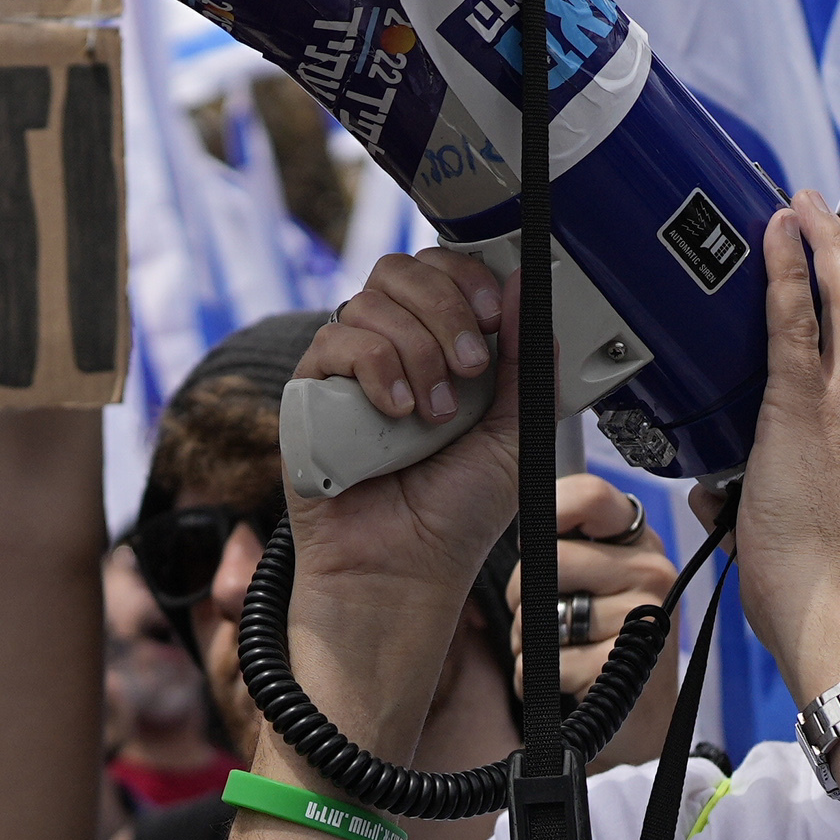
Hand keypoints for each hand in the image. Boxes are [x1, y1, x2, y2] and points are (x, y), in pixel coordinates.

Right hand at [275, 255, 526, 750]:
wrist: (405, 568)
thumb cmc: (456, 513)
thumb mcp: (516, 432)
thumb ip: (526, 362)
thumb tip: (528, 289)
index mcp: (443, 348)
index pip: (444, 271)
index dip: (469, 277)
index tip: (495, 315)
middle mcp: (394, 350)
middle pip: (404, 270)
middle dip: (447, 309)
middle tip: (470, 367)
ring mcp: (349, 369)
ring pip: (371, 301)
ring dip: (417, 351)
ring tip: (432, 414)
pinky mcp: (311, 392)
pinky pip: (336, 341)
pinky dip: (376, 369)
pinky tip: (397, 412)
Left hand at [414, 469, 686, 778]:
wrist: (631, 717)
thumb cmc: (595, 640)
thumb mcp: (585, 577)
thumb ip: (559, 537)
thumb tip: (511, 498)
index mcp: (636, 539)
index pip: (589, 494)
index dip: (549, 510)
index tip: (533, 542)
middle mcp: (652, 569)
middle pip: (551, 558)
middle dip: (524, 593)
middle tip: (545, 617)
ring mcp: (645, 618)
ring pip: (543, 614)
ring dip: (530, 643)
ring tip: (559, 652)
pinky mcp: (626, 668)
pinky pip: (547, 664)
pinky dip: (536, 681)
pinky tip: (566, 682)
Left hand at [726, 196, 839, 693]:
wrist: (832, 609)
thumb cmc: (823, 583)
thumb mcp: (812, 525)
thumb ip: (768, 497)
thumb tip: (719, 497)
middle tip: (829, 212)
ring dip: (827, 242)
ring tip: (803, 207)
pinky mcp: (803, 410)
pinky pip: (798, 323)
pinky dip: (789, 272)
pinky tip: (776, 237)